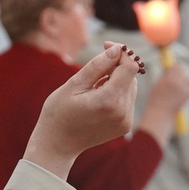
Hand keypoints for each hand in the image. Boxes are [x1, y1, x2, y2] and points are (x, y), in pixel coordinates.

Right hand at [23, 42, 139, 179]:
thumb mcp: (73, 84)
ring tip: (94, 87)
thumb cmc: (59, 112)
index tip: (105, 46)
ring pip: (130, 87)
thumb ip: (97, 65)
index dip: (121, 52)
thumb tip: (116, 49)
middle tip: (95, 68)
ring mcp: (125, 121)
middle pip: (131, 76)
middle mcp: (122, 112)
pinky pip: (127, 100)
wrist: (57, 144)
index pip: (130, 67)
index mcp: (108, 100)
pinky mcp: (125, 126)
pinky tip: (98, 98)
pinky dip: (116, 93)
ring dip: (116, 79)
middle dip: (116, 66)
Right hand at [147, 65, 188, 117]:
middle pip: (183, 72)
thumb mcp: (158, 83)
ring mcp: (186, 88)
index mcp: (169, 79)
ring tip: (176, 90)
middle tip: (174, 80)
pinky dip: (187, 88)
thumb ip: (165, 75)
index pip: (176, 67)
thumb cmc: (157, 99)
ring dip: (183, 81)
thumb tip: (171, 68)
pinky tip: (180, 93)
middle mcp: (179, 82)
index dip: (174, 68)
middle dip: (179, 74)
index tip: (172, 70)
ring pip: (187, 79)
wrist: (161, 113)